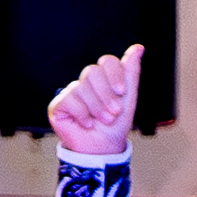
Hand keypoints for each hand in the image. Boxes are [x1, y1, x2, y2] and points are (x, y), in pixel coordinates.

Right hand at [47, 45, 141, 162]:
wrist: (103, 149)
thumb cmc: (115, 126)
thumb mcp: (128, 98)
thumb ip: (131, 72)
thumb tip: (138, 48)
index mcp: (103, 79)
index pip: (106, 62)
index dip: (114, 74)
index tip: (121, 92)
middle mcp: (85, 83)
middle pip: (92, 72)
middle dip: (106, 94)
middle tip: (113, 112)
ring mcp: (70, 93)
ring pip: (81, 87)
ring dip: (96, 108)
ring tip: (102, 121)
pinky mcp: (58, 105)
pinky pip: (70, 100)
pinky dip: (82, 114)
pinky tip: (86, 124)